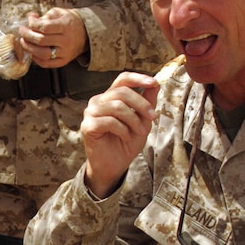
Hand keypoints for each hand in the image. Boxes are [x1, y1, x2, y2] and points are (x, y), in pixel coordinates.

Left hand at [20, 7, 87, 66]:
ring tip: (24, 41)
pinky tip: (32, 51)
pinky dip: (35, 58)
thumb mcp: (60, 13)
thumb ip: (45, 16)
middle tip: (22, 31)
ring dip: (29, 48)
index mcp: (66, 26)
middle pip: (41, 41)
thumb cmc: (69, 21)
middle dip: (27, 35)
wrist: (86, 33)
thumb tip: (32, 19)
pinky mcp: (63, 61)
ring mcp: (65, 53)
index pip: (44, 27)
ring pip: (42, 54)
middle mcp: (66, 41)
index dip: (33, 24)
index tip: (29, 20)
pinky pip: (46, 63)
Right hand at [79, 72, 158, 198]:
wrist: (115, 165)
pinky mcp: (88, 126)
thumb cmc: (126, 142)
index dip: (138, 78)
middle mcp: (98, 101)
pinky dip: (123, 130)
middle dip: (141, 104)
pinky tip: (126, 137)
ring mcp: (90, 113)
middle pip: (122, 92)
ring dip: (133, 120)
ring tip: (140, 131)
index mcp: (110, 97)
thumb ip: (147, 102)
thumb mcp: (142, 120)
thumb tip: (156, 84)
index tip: (154, 82)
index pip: (122, 79)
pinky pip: (109, 121)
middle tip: (153, 117)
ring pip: (117, 106)